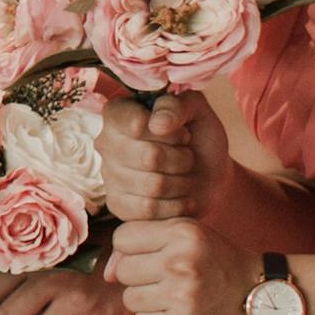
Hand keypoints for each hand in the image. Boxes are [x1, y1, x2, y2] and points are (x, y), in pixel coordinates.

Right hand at [102, 92, 228, 223]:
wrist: (208, 177)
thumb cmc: (199, 139)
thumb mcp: (197, 111)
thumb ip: (177, 105)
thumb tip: (157, 123)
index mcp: (118, 113)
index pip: (137, 124)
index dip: (170, 133)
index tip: (184, 134)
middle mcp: (105, 142)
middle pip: (149, 157)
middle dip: (182, 159)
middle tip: (188, 157)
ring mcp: (109, 175)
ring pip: (152, 185)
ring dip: (182, 183)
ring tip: (185, 176)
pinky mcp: (117, 204)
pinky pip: (148, 209)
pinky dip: (175, 206)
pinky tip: (181, 198)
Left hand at [105, 218, 262, 314]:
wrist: (264, 296)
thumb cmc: (218, 262)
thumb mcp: (189, 237)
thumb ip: (145, 242)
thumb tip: (107, 272)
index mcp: (182, 233)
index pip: (123, 238)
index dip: (132, 249)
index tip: (152, 256)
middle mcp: (181, 262)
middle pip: (124, 270)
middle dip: (139, 277)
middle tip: (166, 280)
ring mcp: (182, 296)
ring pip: (130, 299)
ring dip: (147, 301)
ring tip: (174, 297)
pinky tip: (178, 314)